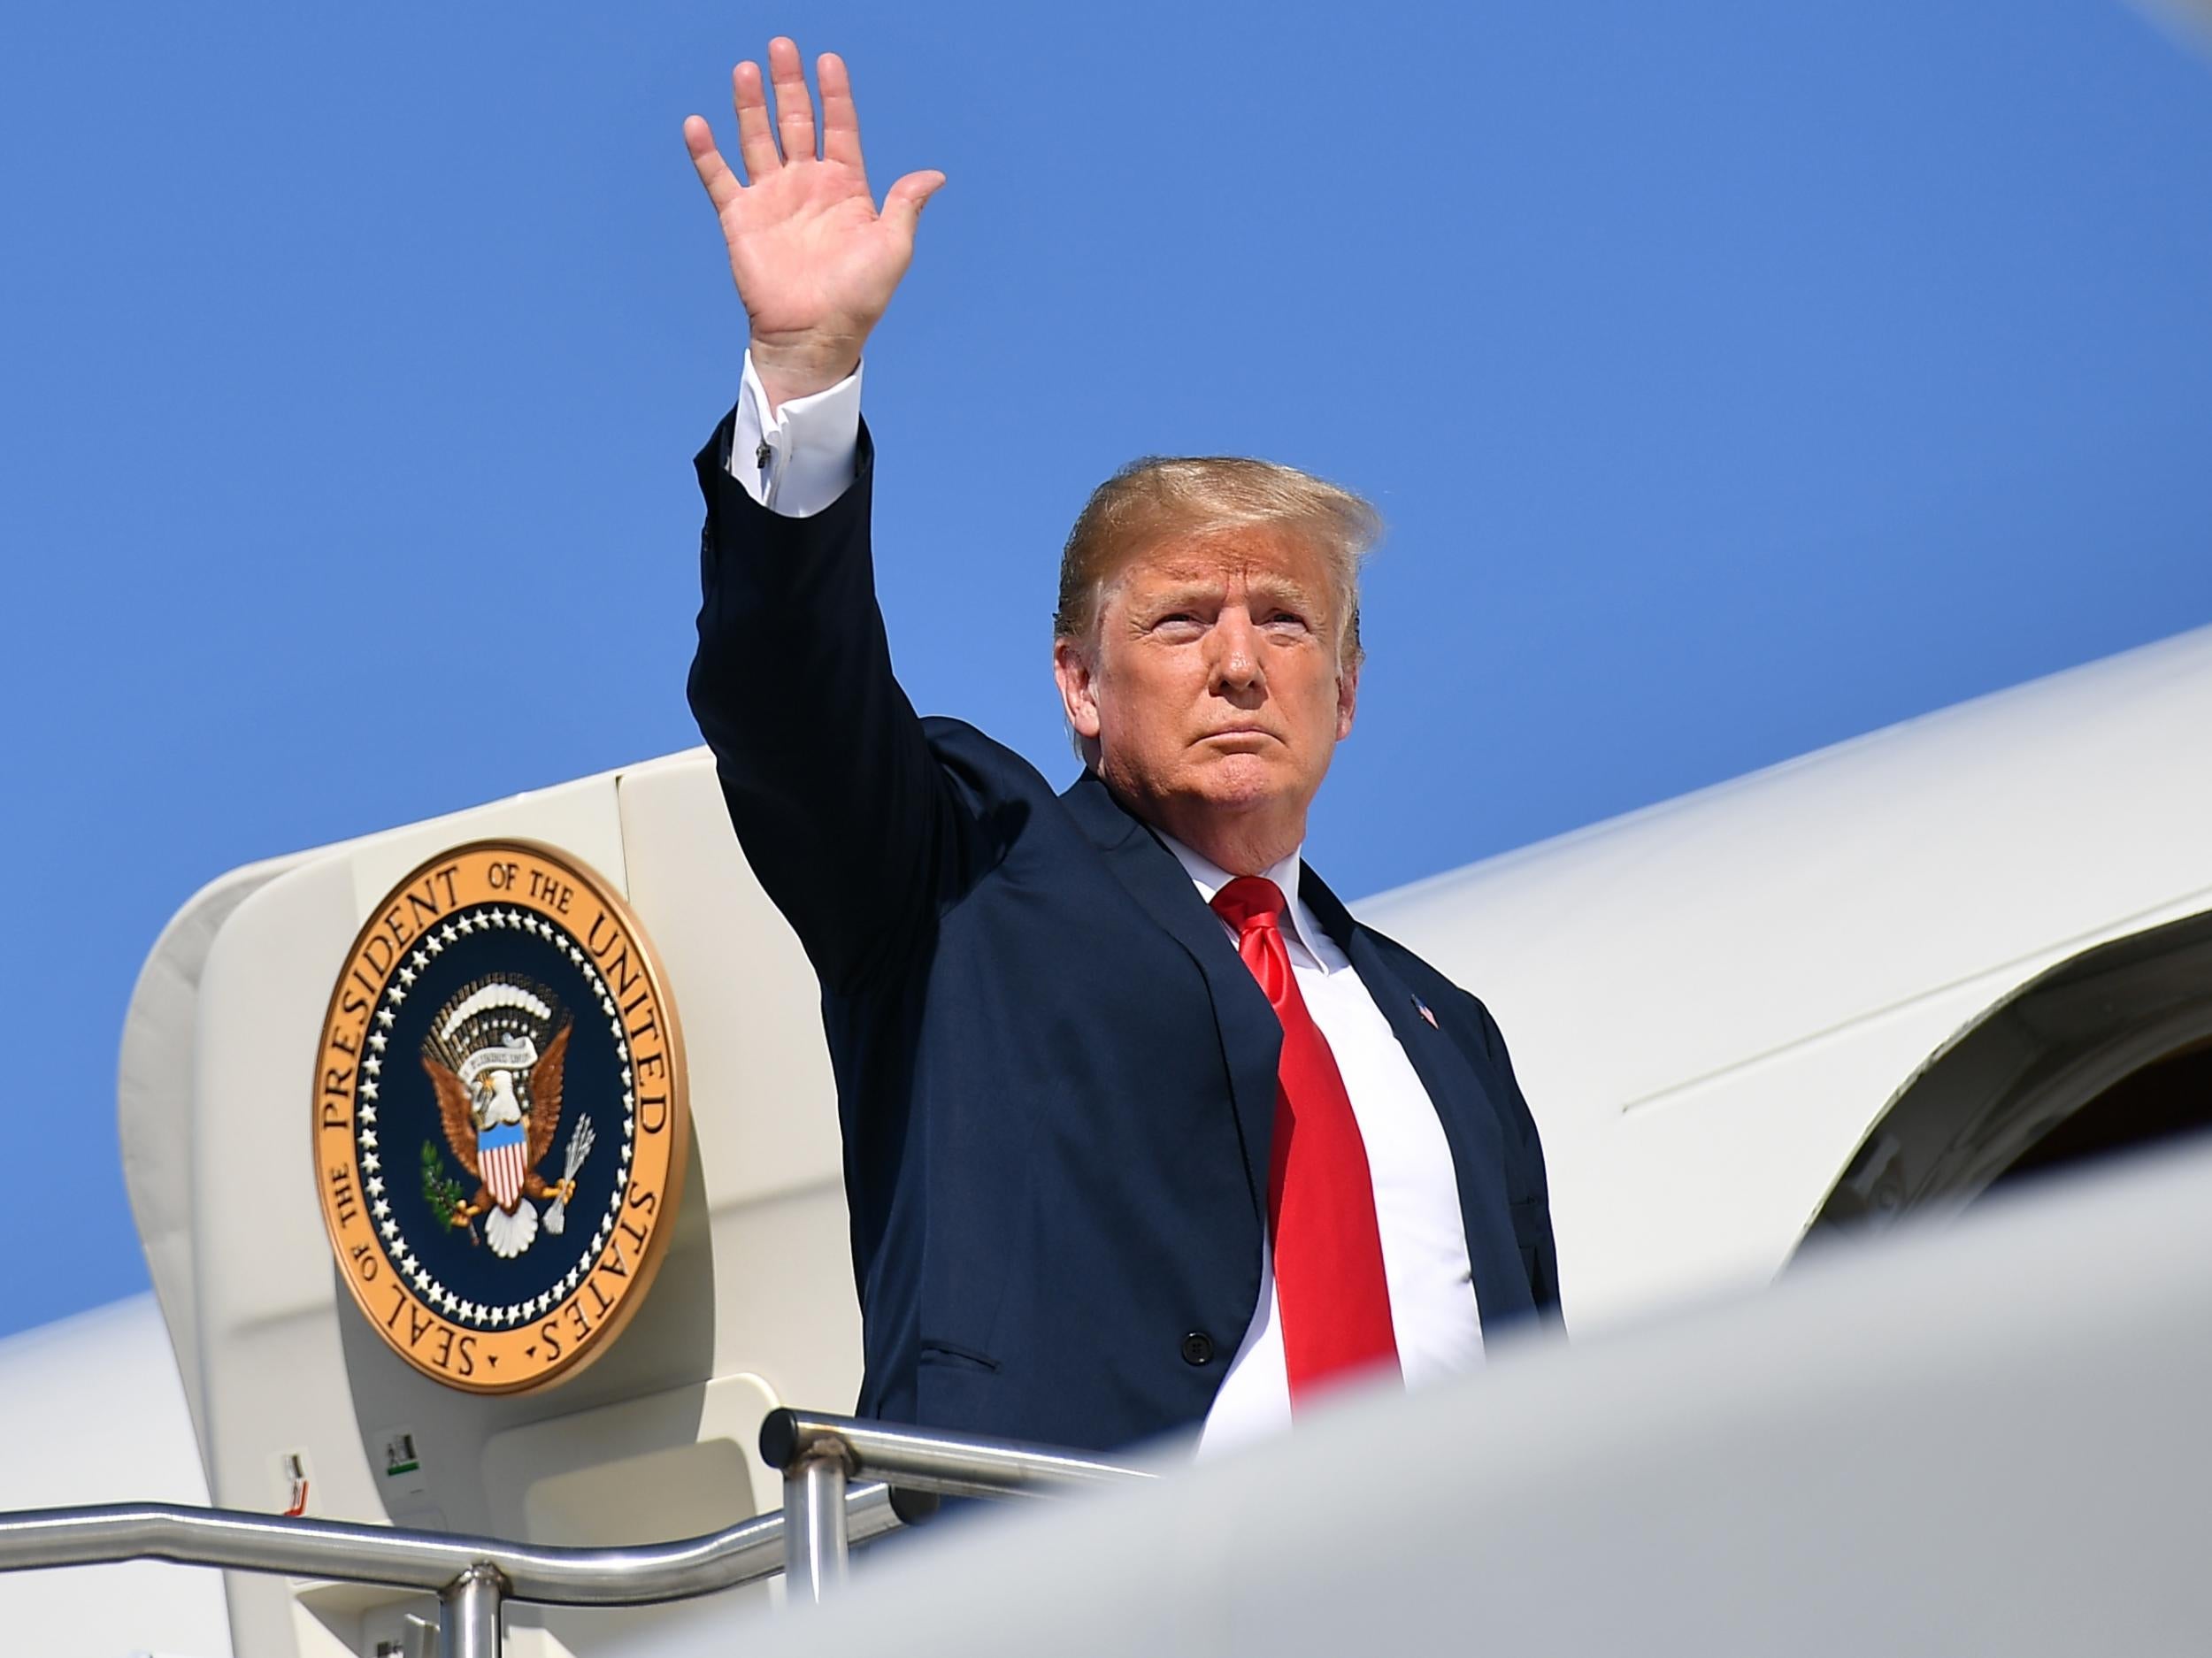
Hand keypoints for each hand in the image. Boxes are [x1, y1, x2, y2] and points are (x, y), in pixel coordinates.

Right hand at [684, 39, 944, 412]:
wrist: (814, 335)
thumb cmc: (858, 298)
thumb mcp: (893, 248)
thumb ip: (905, 205)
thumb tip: (935, 174)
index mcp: (845, 187)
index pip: (839, 128)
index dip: (834, 94)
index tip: (828, 60)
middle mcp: (806, 185)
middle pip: (796, 121)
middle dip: (789, 85)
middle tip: (782, 46)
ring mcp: (772, 199)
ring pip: (757, 139)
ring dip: (750, 106)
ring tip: (745, 70)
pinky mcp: (740, 219)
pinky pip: (719, 178)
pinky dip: (707, 152)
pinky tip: (698, 124)